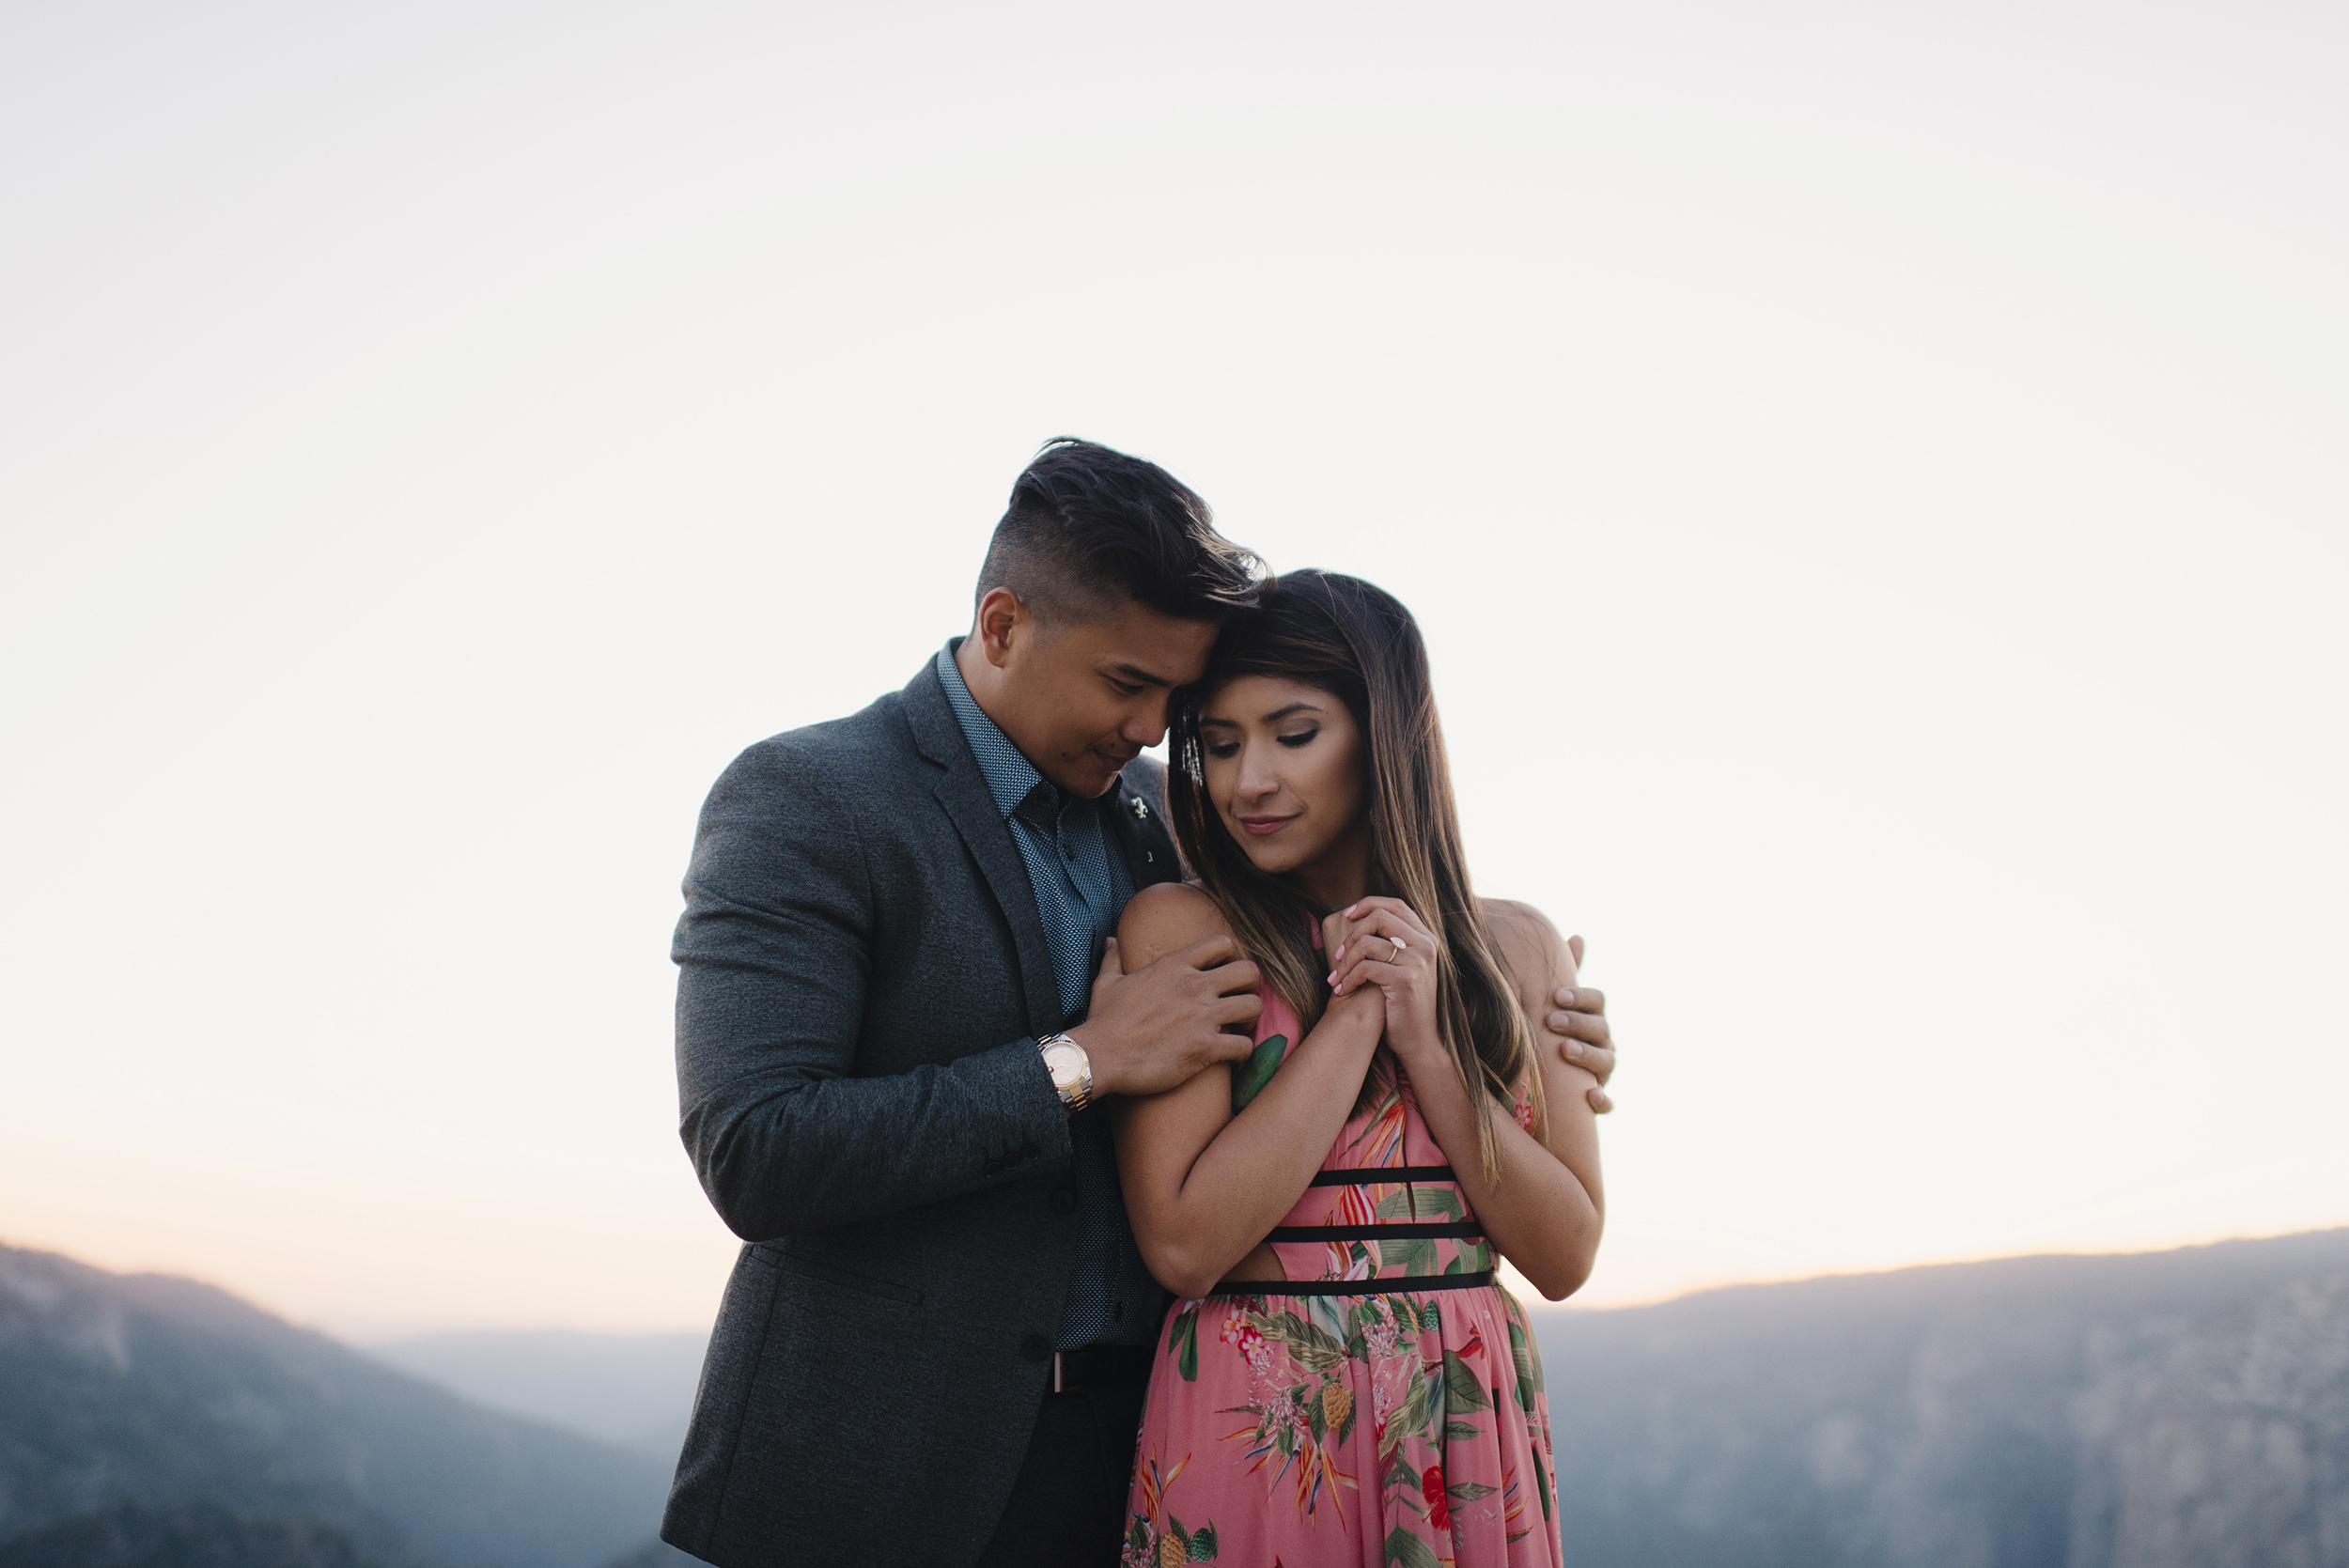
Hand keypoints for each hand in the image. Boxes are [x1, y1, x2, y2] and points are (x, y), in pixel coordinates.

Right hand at [1071, 935, 1262, 1097]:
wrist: (1099, 1057)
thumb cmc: (1103, 1021)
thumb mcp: (1106, 982)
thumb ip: (1114, 958)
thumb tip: (1110, 941)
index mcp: (1174, 965)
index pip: (1222, 943)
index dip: (1229, 957)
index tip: (1224, 974)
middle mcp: (1193, 986)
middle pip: (1249, 972)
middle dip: (1251, 986)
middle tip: (1240, 1000)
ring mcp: (1202, 1016)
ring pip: (1254, 1006)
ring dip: (1252, 1019)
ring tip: (1240, 1028)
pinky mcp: (1205, 1048)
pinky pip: (1244, 1046)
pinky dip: (1243, 1052)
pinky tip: (1232, 1056)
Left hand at [1325, 897, 1444, 1066]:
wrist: (1420, 1040)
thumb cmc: (1403, 1004)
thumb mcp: (1403, 967)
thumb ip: (1391, 943)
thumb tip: (1356, 919)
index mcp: (1426, 938)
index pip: (1395, 905)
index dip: (1368, 904)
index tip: (1347, 915)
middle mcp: (1425, 945)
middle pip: (1379, 918)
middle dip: (1351, 934)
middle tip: (1337, 954)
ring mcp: (1417, 962)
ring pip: (1367, 943)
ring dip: (1344, 962)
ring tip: (1335, 978)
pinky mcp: (1405, 980)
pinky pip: (1365, 968)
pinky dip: (1348, 979)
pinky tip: (1342, 990)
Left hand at [1548, 932, 1614, 1112]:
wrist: (1539, 1077)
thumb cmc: (1546, 1031)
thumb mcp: (1550, 1004)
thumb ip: (1562, 973)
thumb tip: (1579, 937)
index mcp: (1592, 1016)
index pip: (1597, 1001)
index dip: (1580, 997)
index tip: (1556, 996)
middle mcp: (1603, 1042)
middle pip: (1601, 1029)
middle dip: (1578, 1024)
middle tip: (1552, 1021)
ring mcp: (1602, 1071)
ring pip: (1607, 1061)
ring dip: (1588, 1055)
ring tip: (1565, 1050)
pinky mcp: (1597, 1099)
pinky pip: (1607, 1102)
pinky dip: (1602, 1100)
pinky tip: (1591, 1096)